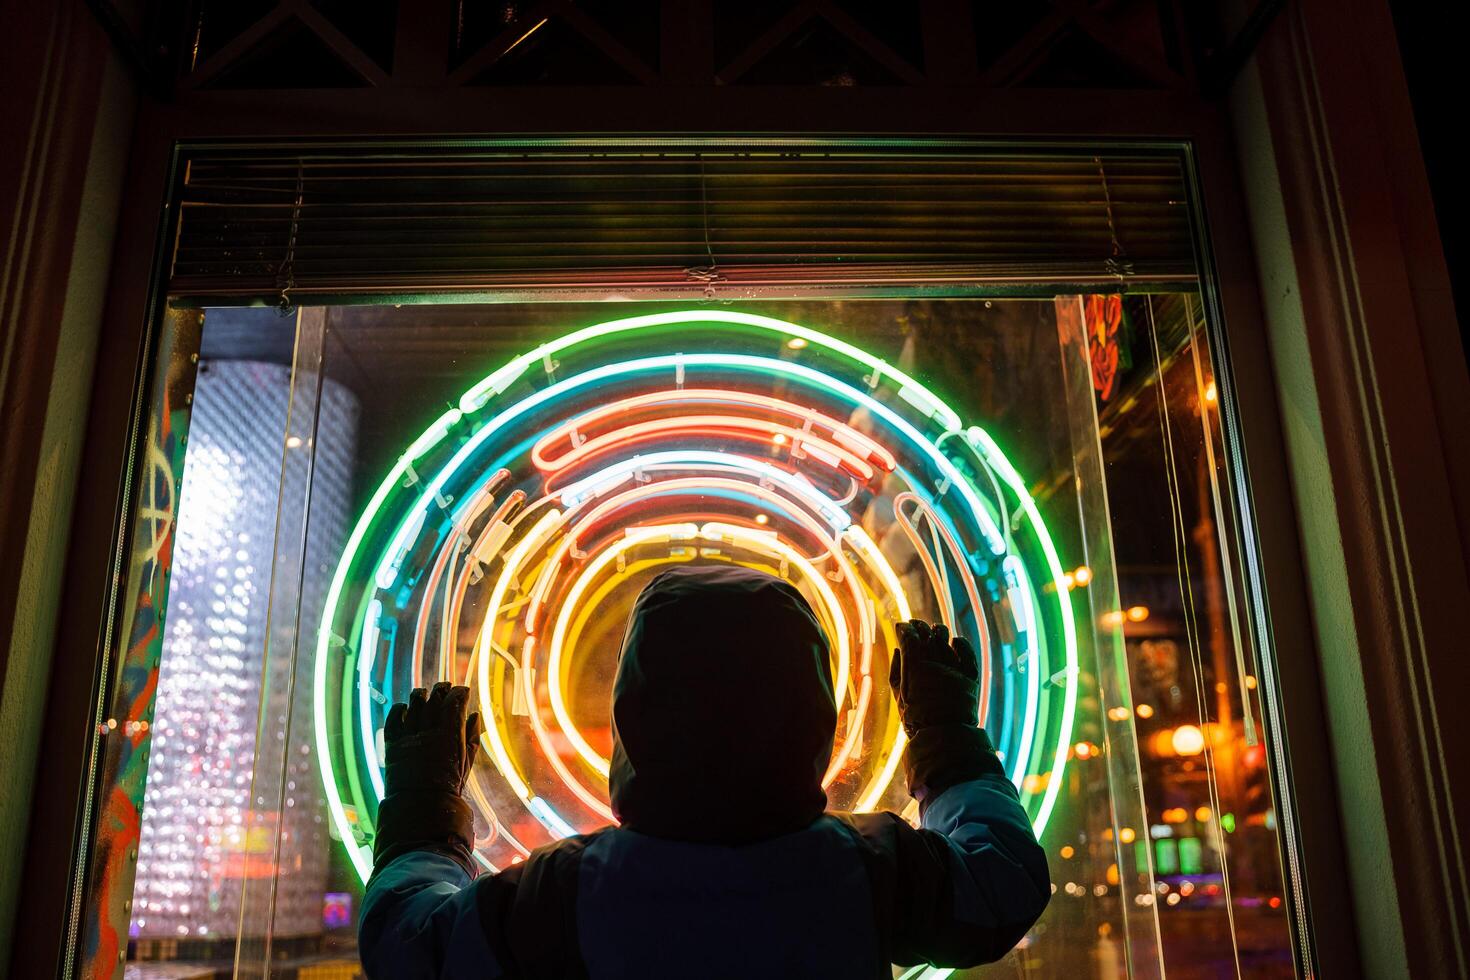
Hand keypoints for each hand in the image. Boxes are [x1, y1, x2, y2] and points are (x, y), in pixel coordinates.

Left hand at [383, 682, 482, 799]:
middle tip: (446, 687)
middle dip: (442, 689)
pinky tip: (405, 707)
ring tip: (425, 693)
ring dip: (421, 695)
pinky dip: (400, 709)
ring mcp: (408, 737)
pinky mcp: (393, 744)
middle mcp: (428, 732)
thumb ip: (473, 737)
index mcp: (449, 736)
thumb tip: (475, 715)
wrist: (420, 806)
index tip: (463, 690)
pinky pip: (394, 718)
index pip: (454, 702)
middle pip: (434, 699)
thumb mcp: (467, 763)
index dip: (459, 692)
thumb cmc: (448, 787)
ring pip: (414, 704)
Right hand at [889, 620, 979, 736]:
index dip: (904, 628)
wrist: (944, 735)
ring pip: (945, 637)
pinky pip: (967, 650)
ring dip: (937, 631)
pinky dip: (960, 643)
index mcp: (914, 667)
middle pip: (926, 633)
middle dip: (918, 626)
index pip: (909, 636)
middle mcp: (934, 662)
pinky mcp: (969, 674)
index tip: (901, 627)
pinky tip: (954, 642)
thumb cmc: (916, 718)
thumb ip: (896, 670)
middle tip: (914, 626)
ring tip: (933, 631)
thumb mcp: (898, 695)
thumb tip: (897, 650)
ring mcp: (954, 667)